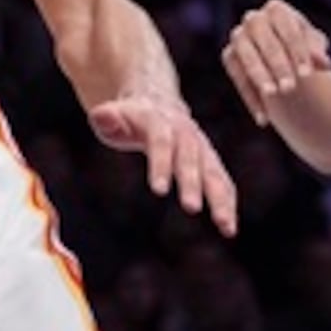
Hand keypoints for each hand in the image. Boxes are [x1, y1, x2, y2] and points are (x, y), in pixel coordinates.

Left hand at [89, 88, 238, 234]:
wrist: (157, 102)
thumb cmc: (128, 116)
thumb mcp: (112, 113)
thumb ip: (106, 117)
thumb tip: (101, 116)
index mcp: (159, 121)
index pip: (161, 142)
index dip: (161, 164)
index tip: (158, 191)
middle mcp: (185, 134)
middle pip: (190, 158)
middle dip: (191, 183)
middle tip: (191, 208)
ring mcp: (201, 147)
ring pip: (214, 172)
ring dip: (221, 199)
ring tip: (225, 227)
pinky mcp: (210, 162)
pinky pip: (223, 182)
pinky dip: (228, 203)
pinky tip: (229, 228)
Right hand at [219, 0, 330, 150]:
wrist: (287, 62)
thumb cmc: (306, 53)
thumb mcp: (316, 53)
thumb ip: (318, 54)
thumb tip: (323, 63)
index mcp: (277, 10)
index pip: (287, 28)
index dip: (297, 51)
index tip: (308, 75)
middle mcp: (254, 19)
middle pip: (264, 40)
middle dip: (277, 64)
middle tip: (289, 88)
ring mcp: (238, 37)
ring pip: (244, 54)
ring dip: (258, 76)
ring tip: (272, 96)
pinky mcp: (230, 57)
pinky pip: (235, 75)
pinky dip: (250, 96)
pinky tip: (264, 118)